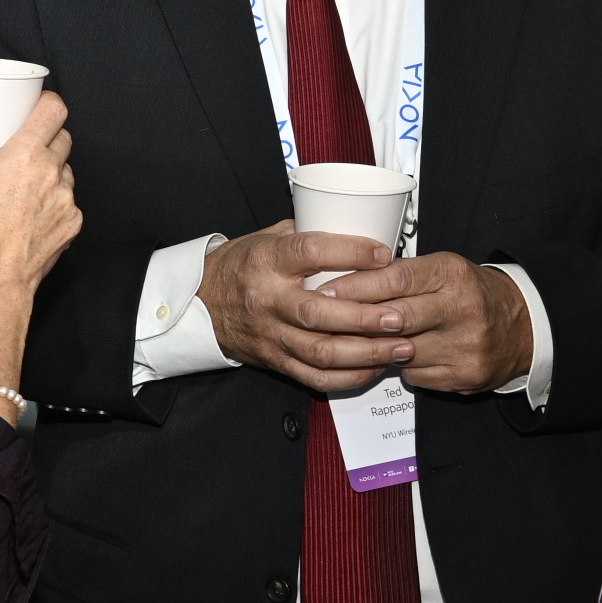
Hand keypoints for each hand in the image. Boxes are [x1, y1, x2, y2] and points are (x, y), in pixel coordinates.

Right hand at [0, 98, 82, 401]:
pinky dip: (54, 200)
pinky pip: (68, 201)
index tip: (36, 105)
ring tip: (28, 179)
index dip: (48, 103)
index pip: (55, 110)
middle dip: (47, 136)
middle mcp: (52, 174)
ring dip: (52, 169)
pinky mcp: (72, 224)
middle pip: (63, 137)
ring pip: (67, 170)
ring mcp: (67, 200)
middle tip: (24, 143)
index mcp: (25, 156)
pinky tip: (33, 210)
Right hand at [197, 223, 425, 391]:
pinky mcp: (275, 359)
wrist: (200, 303)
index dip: (351, 253)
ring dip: (366, 352)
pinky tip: (374, 368)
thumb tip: (358, 226)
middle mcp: (267, 299)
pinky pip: (315, 376)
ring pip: (321, 352)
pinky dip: (348, 377)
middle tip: (401, 315)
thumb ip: (309, 234)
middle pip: (320, 313)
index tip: (384, 255)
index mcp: (266, 260)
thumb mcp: (267, 238)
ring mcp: (271, 333)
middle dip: (366, 318)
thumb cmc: (240, 266)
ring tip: (400, 346)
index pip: (311, 253)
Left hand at [316, 251, 534, 396]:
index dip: (356, 287)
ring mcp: (464, 347)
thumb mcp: (443, 270)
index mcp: (452, 275)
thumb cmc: (471, 293)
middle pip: (394, 318)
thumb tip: (346, 281)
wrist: (523, 326)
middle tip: (327, 321)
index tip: (326, 292)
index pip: (395, 280)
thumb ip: (402, 275)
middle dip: (357, 321)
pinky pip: (414, 375)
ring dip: (378, 347)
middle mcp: (462, 309)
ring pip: (399, 351)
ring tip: (370, 338)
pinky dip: (403, 367)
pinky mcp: (464, 376)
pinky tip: (406, 356)